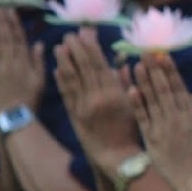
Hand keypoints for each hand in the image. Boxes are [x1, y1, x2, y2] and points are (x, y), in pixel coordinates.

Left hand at [0, 8, 44, 115]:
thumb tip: (38, 43)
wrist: (15, 117)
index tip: (10, 11)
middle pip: (3, 39)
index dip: (14, 24)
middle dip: (0, 22)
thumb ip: (38, 61)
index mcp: (23, 62)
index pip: (18, 39)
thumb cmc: (30, 99)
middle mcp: (9, 62)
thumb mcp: (41, 81)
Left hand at [53, 27, 139, 165]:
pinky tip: (56, 70)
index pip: (100, 66)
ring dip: (65, 62)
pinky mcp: (74, 117)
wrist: (117, 156)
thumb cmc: (132, 131)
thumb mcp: (135, 106)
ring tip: (59, 46)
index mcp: (114, 94)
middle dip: (76, 50)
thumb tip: (123, 64)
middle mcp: (96, 98)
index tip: (85, 34)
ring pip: (72, 80)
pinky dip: (61, 82)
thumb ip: (127, 84)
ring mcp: (83, 107)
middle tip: (70, 35)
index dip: (91, 49)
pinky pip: (66, 96)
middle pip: (84, 69)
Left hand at [130, 53, 191, 184]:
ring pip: (152, 100)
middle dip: (155, 69)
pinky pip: (143, 119)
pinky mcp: (151, 140)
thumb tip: (191, 95)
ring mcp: (162, 129)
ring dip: (144, 81)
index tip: (163, 54)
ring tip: (137, 64)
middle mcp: (176, 119)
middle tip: (147, 50)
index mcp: (191, 115)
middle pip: (164, 89)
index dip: (170, 70)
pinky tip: (131, 90)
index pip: (178, 87)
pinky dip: (137, 105)